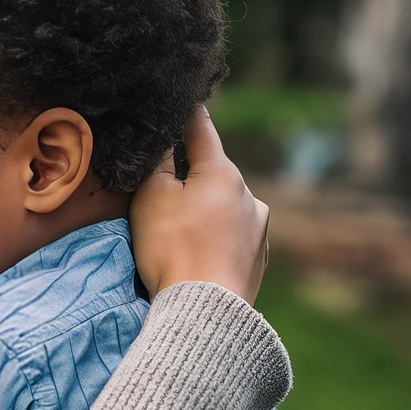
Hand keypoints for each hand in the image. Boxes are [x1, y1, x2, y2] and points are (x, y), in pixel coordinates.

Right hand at [130, 106, 268, 303]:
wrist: (205, 311)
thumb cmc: (173, 247)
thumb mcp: (152, 197)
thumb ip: (159, 164)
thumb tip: (167, 143)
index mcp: (222, 173)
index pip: (202, 130)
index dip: (188, 114)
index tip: (185, 98)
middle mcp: (249, 195)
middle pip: (213, 173)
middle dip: (191, 175)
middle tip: (162, 189)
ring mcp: (258, 229)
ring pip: (225, 206)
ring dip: (205, 209)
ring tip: (179, 232)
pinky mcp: (258, 260)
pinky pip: (231, 237)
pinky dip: (215, 238)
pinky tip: (197, 254)